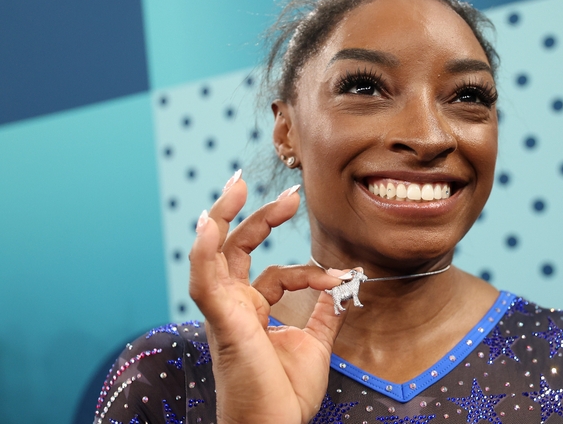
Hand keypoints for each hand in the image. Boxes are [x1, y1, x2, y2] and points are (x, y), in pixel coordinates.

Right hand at [189, 172, 350, 423]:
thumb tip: (341, 289)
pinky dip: (204, 250)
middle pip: (238, 248)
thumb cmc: (284, 396)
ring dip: (223, 217)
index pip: (278, 272)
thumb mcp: (313, 346)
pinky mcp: (220, 320)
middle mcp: (234, 306)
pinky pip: (203, 279)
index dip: (311, 270)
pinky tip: (209, 224)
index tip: (340, 275)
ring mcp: (224, 311)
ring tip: (238, 184)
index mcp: (253, 311)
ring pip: (213, 253)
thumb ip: (324, 315)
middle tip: (291, 194)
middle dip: (260, 216)